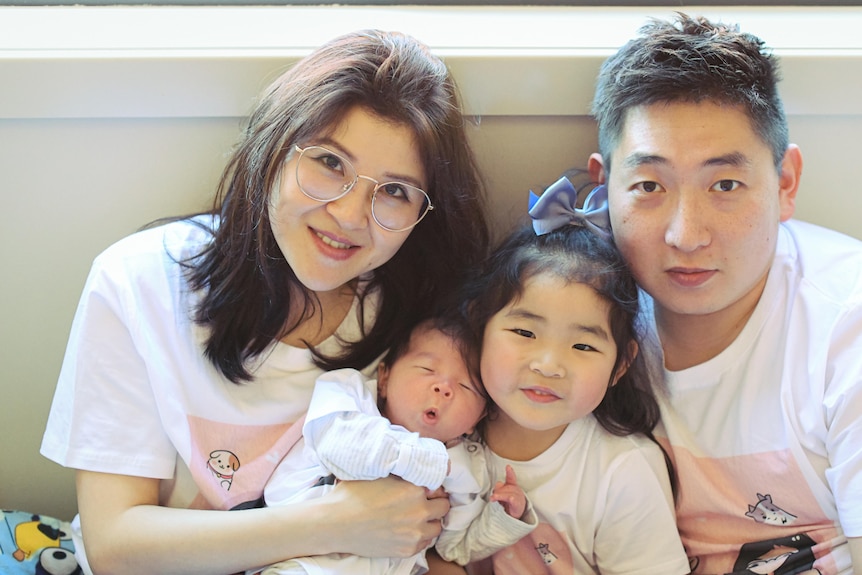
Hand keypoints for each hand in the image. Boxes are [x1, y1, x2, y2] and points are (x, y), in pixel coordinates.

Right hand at [328, 476, 450, 557]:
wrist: (336, 524)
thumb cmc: (353, 495)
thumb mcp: (380, 474)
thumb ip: (404, 475)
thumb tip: (416, 473)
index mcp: (414, 489)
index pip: (440, 488)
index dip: (433, 489)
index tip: (427, 491)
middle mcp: (419, 512)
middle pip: (443, 508)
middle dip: (435, 505)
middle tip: (424, 504)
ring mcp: (414, 533)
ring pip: (437, 528)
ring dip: (430, 522)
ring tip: (415, 519)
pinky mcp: (407, 549)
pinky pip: (425, 543)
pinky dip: (420, 537)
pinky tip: (407, 530)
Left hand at [489, 465, 526, 518]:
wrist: (515, 512)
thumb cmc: (508, 501)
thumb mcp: (503, 492)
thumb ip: (499, 487)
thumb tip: (496, 486)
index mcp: (512, 485)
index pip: (511, 477)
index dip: (510, 472)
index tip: (508, 467)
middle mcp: (516, 490)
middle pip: (505, 487)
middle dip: (498, 491)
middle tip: (493, 496)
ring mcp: (518, 497)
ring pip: (507, 494)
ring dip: (499, 496)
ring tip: (493, 498)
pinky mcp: (517, 505)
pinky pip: (513, 500)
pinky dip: (511, 499)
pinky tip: (510, 498)